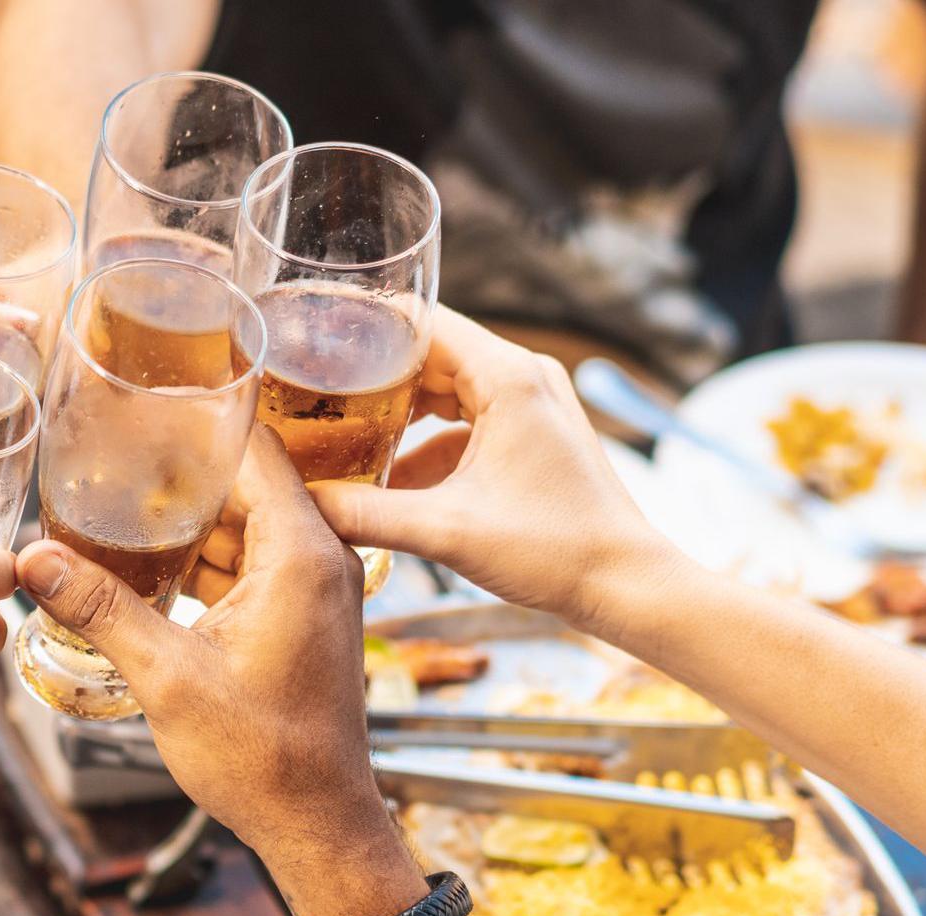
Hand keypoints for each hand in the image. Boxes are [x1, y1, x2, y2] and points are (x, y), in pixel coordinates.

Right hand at [15, 430, 388, 873]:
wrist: (317, 825)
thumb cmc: (264, 758)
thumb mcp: (167, 677)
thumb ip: (100, 607)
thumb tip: (32, 559)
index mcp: (300, 554)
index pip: (256, 446)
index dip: (203, 416)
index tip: (149, 395)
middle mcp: (320, 557)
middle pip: (247, 478)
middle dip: (183, 465)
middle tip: (115, 443)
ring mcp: (315, 588)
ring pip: (245, 521)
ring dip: (190, 514)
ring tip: (120, 496)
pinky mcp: (303, 616)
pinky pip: (251, 560)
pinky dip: (205, 555)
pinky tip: (149, 561)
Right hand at [201, 310, 677, 629]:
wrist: (625, 585)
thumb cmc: (554, 551)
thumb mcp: (446, 531)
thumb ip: (365, 514)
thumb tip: (301, 502)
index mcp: (507, 376)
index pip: (421, 320)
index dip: (363, 322)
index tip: (314, 330)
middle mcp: (523, 376)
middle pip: (428, 351)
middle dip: (371, 372)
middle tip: (313, 388)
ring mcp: (531, 404)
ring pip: (445, 387)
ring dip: (397, 409)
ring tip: (341, 430)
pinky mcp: (532, 435)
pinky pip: (465, 420)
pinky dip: (426, 440)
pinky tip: (389, 477)